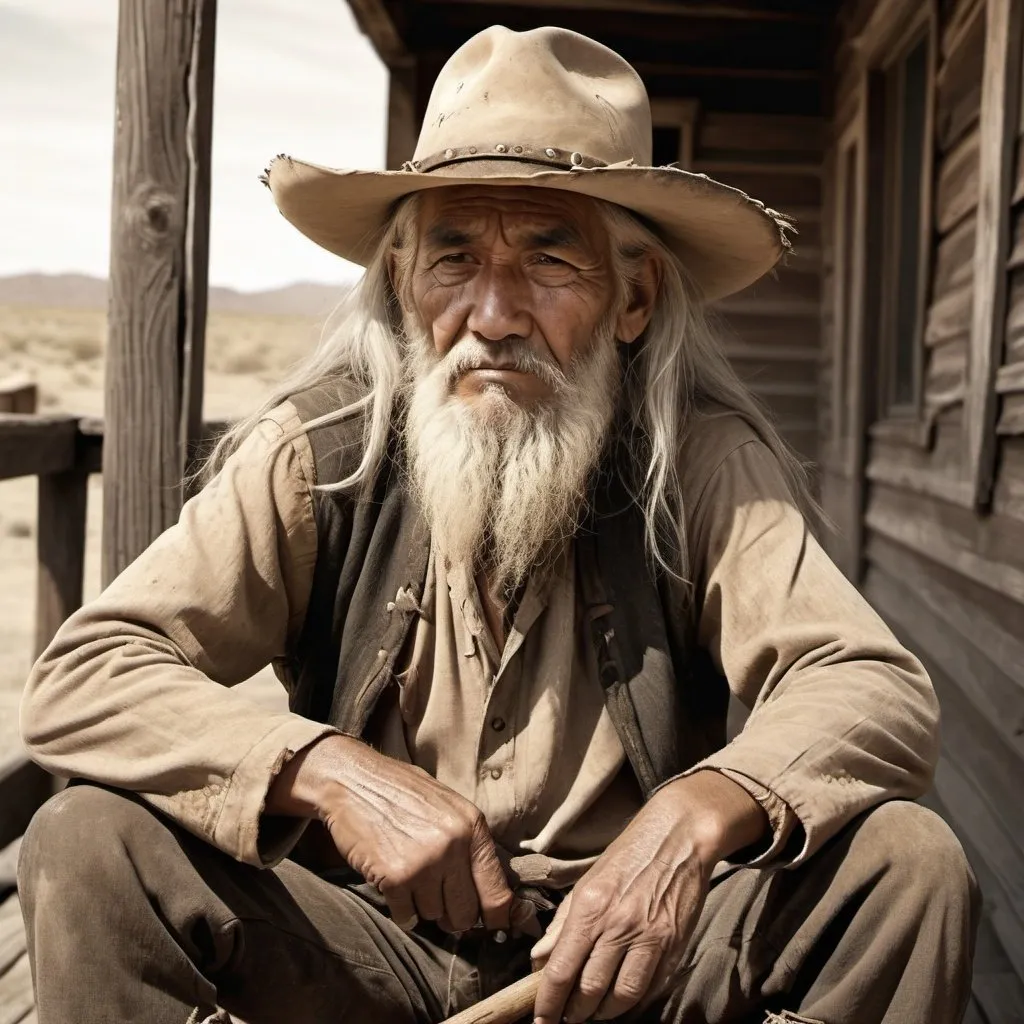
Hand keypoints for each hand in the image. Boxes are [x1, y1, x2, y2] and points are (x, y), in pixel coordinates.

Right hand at [266, 734, 515, 932]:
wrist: (352, 781)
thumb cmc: (400, 791)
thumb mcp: (448, 805)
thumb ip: (470, 842)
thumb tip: (492, 891)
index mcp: (472, 825)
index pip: (498, 890)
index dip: (497, 916)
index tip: (491, 925)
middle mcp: (453, 845)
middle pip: (465, 913)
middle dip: (453, 915)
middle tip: (440, 902)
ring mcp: (424, 863)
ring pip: (434, 915)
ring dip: (423, 906)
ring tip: (411, 877)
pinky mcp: (395, 877)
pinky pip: (406, 917)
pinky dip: (401, 910)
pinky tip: (394, 885)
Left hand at [531, 771, 766, 1022]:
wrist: (678, 839)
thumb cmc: (628, 856)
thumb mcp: (588, 881)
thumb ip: (563, 923)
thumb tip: (540, 958)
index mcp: (590, 907)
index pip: (561, 969)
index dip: (548, 1004)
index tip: (541, 1020)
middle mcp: (618, 926)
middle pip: (589, 990)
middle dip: (574, 1012)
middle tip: (568, 1015)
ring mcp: (649, 938)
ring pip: (621, 997)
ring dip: (603, 1012)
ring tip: (594, 1010)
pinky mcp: (673, 947)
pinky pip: (650, 988)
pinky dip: (632, 1000)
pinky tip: (621, 996)